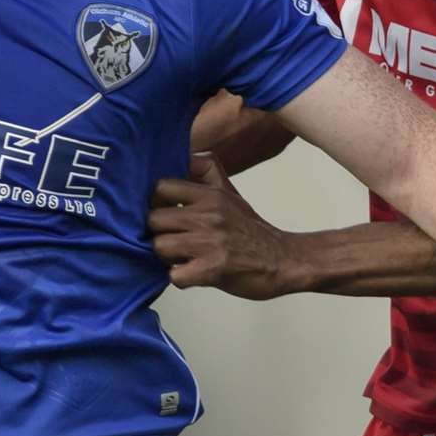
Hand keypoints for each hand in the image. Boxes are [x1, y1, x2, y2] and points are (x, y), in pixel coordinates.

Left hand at [149, 155, 290, 299]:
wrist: (281, 260)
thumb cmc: (251, 229)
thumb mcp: (230, 193)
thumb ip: (208, 172)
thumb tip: (185, 156)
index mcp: (211, 195)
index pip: (162, 187)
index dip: (157, 202)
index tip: (165, 212)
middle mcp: (209, 215)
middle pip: (154, 219)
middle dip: (159, 232)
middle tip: (173, 239)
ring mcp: (209, 242)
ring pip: (160, 246)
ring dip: (167, 257)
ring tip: (183, 257)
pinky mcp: (212, 269)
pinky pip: (174, 275)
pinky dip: (180, 278)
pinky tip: (193, 273)